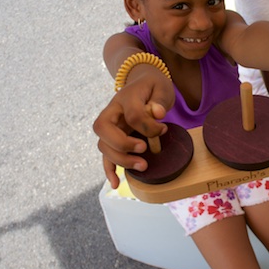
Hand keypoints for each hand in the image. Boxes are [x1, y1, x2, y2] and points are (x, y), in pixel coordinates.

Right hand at [93, 68, 174, 187]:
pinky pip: (106, 156)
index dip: (148, 126)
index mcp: (125, 97)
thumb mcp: (161, 88)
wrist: (143, 84)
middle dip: (122, 144)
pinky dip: (109, 170)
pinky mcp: (113, 139)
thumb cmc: (153, 87)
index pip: (132, 114)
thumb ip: (159, 100)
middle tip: (144, 149)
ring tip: (143, 166)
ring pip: (104, 146)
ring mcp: (110, 126)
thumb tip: (157, 113)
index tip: (164, 129)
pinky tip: (115, 184)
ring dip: (121, 159)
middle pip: (104, 129)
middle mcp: (112, 112)